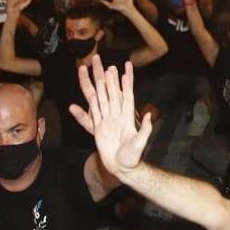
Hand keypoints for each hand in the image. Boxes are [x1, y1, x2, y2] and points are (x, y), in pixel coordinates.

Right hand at [68, 57, 152, 175]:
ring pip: (100, 98)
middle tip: (104, 62)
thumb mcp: (140, 144)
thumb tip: (149, 116)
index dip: (126, 82)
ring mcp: (106, 120)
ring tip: (94, 72)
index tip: (125, 68)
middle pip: (110, 92)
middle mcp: (116, 115)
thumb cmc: (132, 157)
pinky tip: (80, 100)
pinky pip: (90, 115)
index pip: (126, 95)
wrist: (121, 167)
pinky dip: (85, 108)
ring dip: (98, 85)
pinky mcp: (98, 129)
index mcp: (126, 116)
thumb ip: (144, 131)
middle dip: (108, 77)